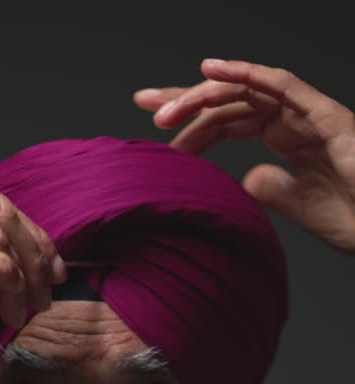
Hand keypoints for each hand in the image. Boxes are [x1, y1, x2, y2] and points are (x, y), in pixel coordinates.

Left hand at [133, 59, 354, 253]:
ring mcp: (308, 112)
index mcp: (286, 137)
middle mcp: (294, 118)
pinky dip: (247, 73)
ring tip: (168, 109)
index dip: (194, 122)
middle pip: (230, 100)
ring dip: (204, 93)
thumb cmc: (354, 216)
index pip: (230, 120)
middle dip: (187, 101)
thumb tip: (246, 178)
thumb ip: (271, 189)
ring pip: (247, 89)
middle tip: (146, 106)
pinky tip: (213, 69)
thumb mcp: (298, 206)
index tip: (158, 130)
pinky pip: (281, 84)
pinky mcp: (323, 113)